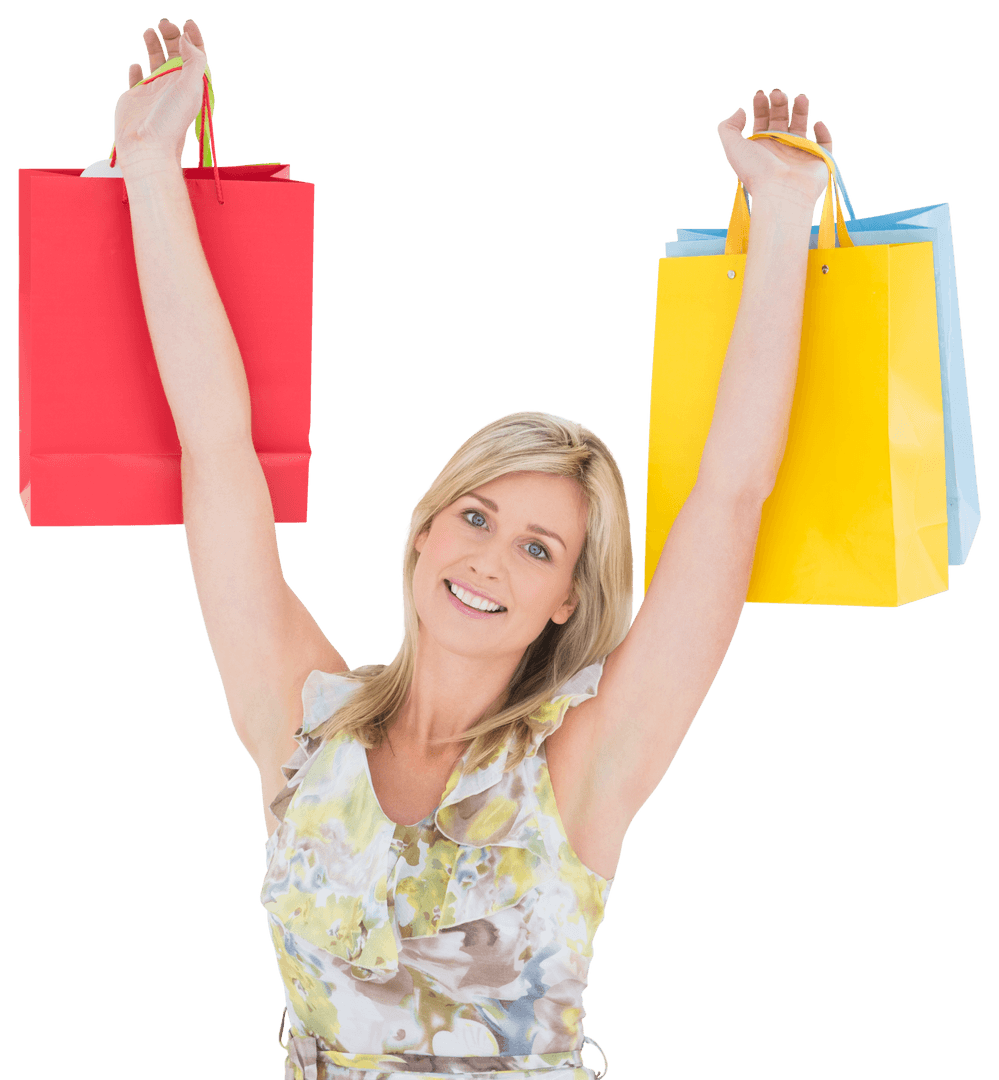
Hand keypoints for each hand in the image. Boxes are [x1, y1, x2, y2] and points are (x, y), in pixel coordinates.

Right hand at [113, 18, 210, 174]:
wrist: (147, 147)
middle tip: (165, 23)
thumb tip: (186, 39)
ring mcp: (155, 92)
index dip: (194, 40)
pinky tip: (136, 65)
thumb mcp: (189, 88)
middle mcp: (174, 88)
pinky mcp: (137, 97)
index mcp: (190, 86)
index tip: (188, 23)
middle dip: (172, 36)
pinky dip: (136, 69)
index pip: (196, 58)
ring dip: (154, 46)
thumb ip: (192, 61)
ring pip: (156, 63)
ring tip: (150, 32)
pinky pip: (137, 79)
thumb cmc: (170, 121)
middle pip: (175, 56)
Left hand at [716, 88, 833, 209]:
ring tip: (800, 98)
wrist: (781, 192)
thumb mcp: (733, 147)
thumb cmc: (756, 171)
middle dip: (779, 104)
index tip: (760, 93)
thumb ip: (728, 127)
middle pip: (780, 120)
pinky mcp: (818, 160)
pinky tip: (816, 125)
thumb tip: (740, 111)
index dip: (760, 107)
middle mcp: (779, 150)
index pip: (761, 122)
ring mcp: (799, 154)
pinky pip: (824, 144)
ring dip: (800, 110)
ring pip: (801, 127)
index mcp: (761, 148)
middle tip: (778, 94)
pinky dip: (823, 132)